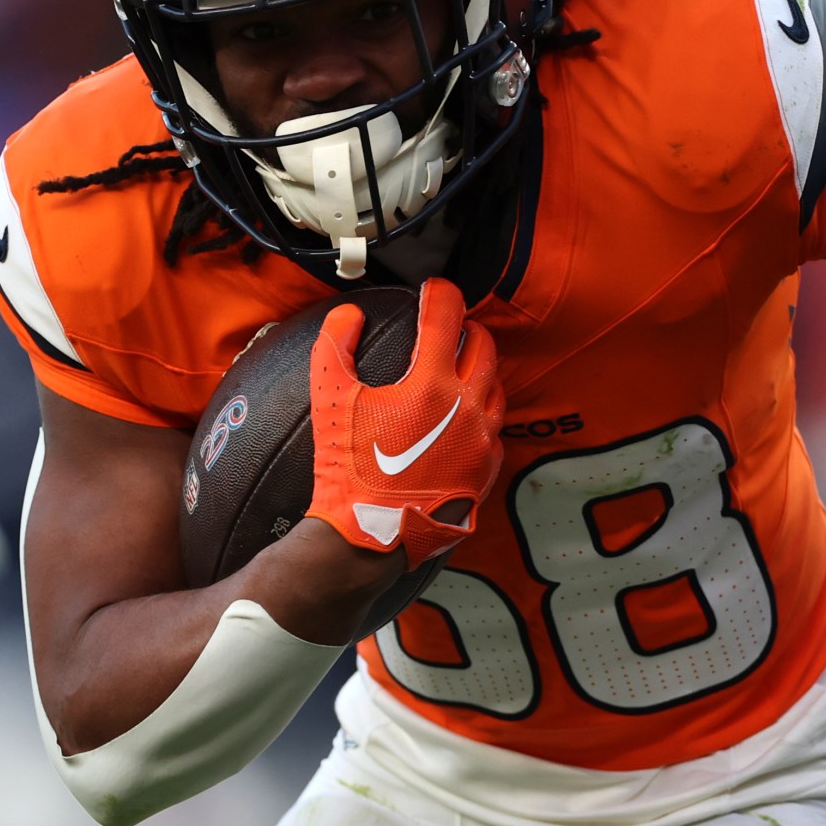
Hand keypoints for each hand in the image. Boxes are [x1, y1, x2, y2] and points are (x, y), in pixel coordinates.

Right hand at [307, 280, 503, 567]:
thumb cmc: (348, 471)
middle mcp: (467, 408)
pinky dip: (482, 413)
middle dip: (468, 328)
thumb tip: (347, 315)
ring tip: (460, 367)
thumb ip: (335, 347)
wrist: (370, 536)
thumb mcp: (329, 402)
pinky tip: (464, 417)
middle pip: (483, 347)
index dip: (440, 294)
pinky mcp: (487, 469)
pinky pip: (495, 429)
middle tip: (451, 326)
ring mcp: (482, 440)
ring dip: (480, 369)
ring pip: (496, 387)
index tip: (433, 289)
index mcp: (431, 385)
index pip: (446, 317)